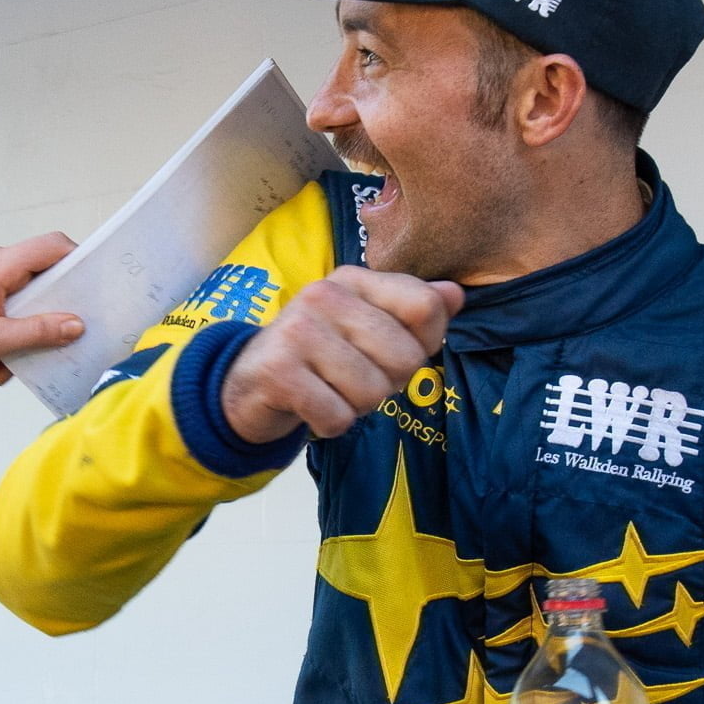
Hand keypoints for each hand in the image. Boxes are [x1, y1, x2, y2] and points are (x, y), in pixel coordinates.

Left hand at [0, 233, 83, 403]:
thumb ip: (36, 332)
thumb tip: (76, 324)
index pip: (52, 246)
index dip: (80, 260)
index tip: (98, 285)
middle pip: (47, 272)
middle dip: (57, 307)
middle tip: (67, 333)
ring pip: (33, 295)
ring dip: (32, 329)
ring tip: (18, 359)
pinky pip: (16, 306)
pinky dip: (16, 333)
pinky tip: (2, 362)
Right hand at [220, 271, 461, 442]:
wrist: (248, 383)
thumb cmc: (319, 355)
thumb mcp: (364, 324)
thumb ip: (412, 309)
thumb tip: (455, 294)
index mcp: (353, 279)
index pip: (425, 306)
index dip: (423, 344)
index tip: (390, 352)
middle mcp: (324, 295)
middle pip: (405, 357)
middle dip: (388, 383)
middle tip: (355, 379)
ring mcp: (298, 331)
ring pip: (372, 392)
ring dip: (357, 407)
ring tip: (331, 391)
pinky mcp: (279, 372)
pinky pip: (338, 416)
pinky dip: (330, 424)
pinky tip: (311, 407)